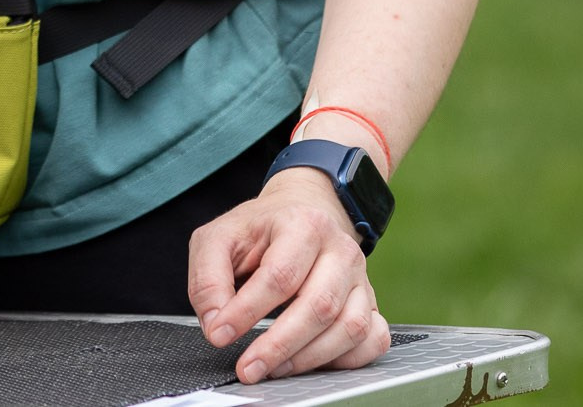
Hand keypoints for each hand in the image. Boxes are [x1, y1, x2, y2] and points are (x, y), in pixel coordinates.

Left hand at [188, 170, 391, 382]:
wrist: (300, 213)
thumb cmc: (258, 230)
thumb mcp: (218, 239)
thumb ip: (208, 278)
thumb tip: (215, 323)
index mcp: (303, 224)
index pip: (279, 276)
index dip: (247, 311)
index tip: (220, 335)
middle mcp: (340, 250)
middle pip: (319, 306)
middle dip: (279, 345)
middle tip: (248, 368)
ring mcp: (361, 278)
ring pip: (349, 328)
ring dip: (309, 358)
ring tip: (273, 368)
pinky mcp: (370, 303)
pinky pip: (373, 340)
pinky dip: (347, 360)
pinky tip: (313, 363)